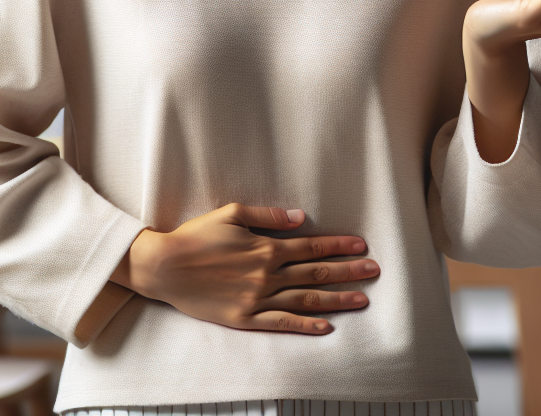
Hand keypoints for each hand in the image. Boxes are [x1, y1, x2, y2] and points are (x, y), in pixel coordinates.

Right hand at [110, 203, 379, 333]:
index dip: (339, 245)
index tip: (362, 245)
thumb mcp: (233, 213)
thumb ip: (270, 217)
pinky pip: (281, 325)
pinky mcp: (244, 319)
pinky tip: (326, 328)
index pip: (312, 246)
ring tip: (362, 299)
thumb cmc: (197, 235)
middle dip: (348, 272)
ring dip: (336, 300)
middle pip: (316, 274)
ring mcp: (256, 300)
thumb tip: (302, 217)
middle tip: (374, 271)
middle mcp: (266, 275)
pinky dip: (305, 327)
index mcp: (265, 247)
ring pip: (305, 301)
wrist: (165, 267)